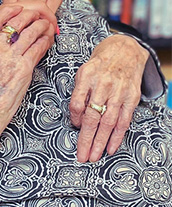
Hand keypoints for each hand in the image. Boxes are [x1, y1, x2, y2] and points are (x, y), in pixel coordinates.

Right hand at [0, 0, 57, 72]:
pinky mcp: (23, 67)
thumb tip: (3, 41)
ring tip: (46, 25)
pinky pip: (38, 48)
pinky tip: (47, 40)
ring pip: (30, 33)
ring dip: (41, 26)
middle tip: (36, 15)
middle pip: (16, 22)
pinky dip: (45, 41)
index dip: (9, 11)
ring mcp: (10, 57)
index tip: (17, 9)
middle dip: (29, 16)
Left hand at [69, 35, 148, 162]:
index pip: (77, 103)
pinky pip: (124, 121)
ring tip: (94, 156)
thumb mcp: (83, 72)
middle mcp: (103, 85)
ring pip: (108, 122)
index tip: (74, 127)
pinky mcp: (132, 98)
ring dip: (100, 142)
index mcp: (87, 77)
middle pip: (92, 117)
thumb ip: (79, 93)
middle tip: (82, 156)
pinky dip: (117, 136)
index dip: (75, 119)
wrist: (125, 50)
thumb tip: (77, 118)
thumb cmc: (100, 65)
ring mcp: (119, 92)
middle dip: (86, 139)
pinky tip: (111, 147)